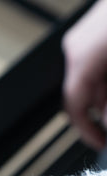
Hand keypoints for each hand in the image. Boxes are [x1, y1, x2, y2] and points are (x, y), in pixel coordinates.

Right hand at [63, 0, 106, 149]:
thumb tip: (105, 125)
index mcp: (81, 58)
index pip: (74, 106)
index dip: (87, 130)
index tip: (101, 144)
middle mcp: (77, 47)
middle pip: (86, 92)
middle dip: (103, 110)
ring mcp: (85, 35)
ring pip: (93, 78)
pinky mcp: (96, 29)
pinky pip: (97, 62)